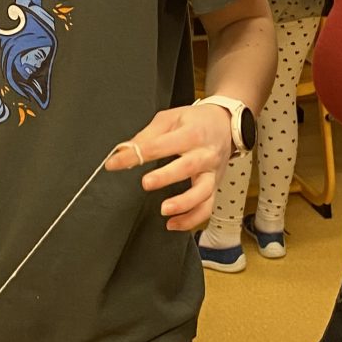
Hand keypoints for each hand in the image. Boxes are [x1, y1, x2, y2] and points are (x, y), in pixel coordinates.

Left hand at [105, 101, 232, 232]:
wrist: (228, 124)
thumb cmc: (196, 122)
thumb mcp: (171, 118)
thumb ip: (147, 135)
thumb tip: (124, 150)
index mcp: (191, 134)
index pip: (159, 145)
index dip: (135, 154)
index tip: (114, 163)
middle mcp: (204, 154)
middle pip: (187, 167)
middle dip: (166, 176)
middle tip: (146, 183)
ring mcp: (211, 173)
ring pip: (202, 192)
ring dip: (184, 203)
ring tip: (164, 210)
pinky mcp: (214, 186)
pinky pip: (206, 208)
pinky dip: (191, 219)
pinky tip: (173, 224)